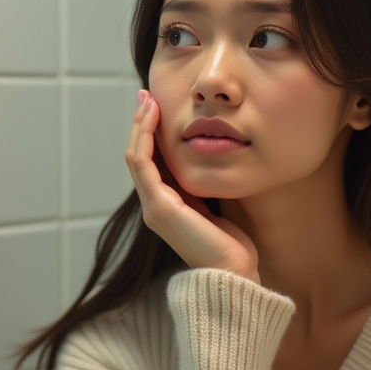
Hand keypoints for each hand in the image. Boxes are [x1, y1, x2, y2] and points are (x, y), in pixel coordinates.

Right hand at [126, 90, 259, 282]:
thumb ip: (203, 187)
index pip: (149, 163)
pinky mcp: (161, 207)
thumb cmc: (231, 246)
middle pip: (137, 156)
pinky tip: (153, 120)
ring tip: (148, 101)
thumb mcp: (215, 206)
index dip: (150, 134)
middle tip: (146, 96)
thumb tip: (208, 161)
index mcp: (166, 206)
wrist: (233, 273)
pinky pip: (144, 165)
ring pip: (136, 157)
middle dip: (141, 124)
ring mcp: (154, 207)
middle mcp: (154, 206)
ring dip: (141, 126)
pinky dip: (146, 139)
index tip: (156, 107)